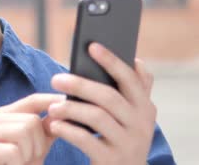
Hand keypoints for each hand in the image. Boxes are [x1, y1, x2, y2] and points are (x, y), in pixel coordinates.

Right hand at [0, 93, 62, 164]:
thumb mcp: (34, 148)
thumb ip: (46, 129)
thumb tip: (63, 109)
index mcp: (2, 116)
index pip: (31, 101)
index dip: (50, 102)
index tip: (67, 102)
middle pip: (32, 120)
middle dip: (38, 145)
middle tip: (28, 161)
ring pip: (23, 131)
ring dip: (28, 156)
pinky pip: (13, 151)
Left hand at [47, 43, 155, 164]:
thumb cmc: (120, 138)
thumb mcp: (132, 116)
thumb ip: (130, 90)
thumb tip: (123, 57)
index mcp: (145, 107)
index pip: (132, 78)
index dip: (113, 61)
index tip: (92, 46)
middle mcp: (142, 124)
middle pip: (109, 96)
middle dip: (80, 85)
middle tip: (56, 79)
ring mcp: (128, 143)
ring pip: (97, 117)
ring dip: (71, 108)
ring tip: (53, 106)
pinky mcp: (112, 160)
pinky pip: (87, 141)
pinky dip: (68, 130)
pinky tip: (55, 125)